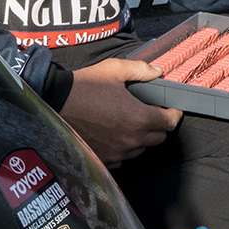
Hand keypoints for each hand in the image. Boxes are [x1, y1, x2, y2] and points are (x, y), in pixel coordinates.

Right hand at [61, 58, 181, 166]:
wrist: (54, 102)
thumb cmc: (85, 86)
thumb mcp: (114, 69)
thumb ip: (140, 70)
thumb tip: (157, 72)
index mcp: (138, 118)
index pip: (169, 123)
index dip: (173, 114)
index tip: (171, 108)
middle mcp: (131, 139)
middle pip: (158, 138)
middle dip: (159, 126)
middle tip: (152, 114)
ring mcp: (117, 152)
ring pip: (141, 149)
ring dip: (142, 138)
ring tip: (132, 123)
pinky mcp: (103, 158)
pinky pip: (123, 157)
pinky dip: (124, 148)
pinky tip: (116, 134)